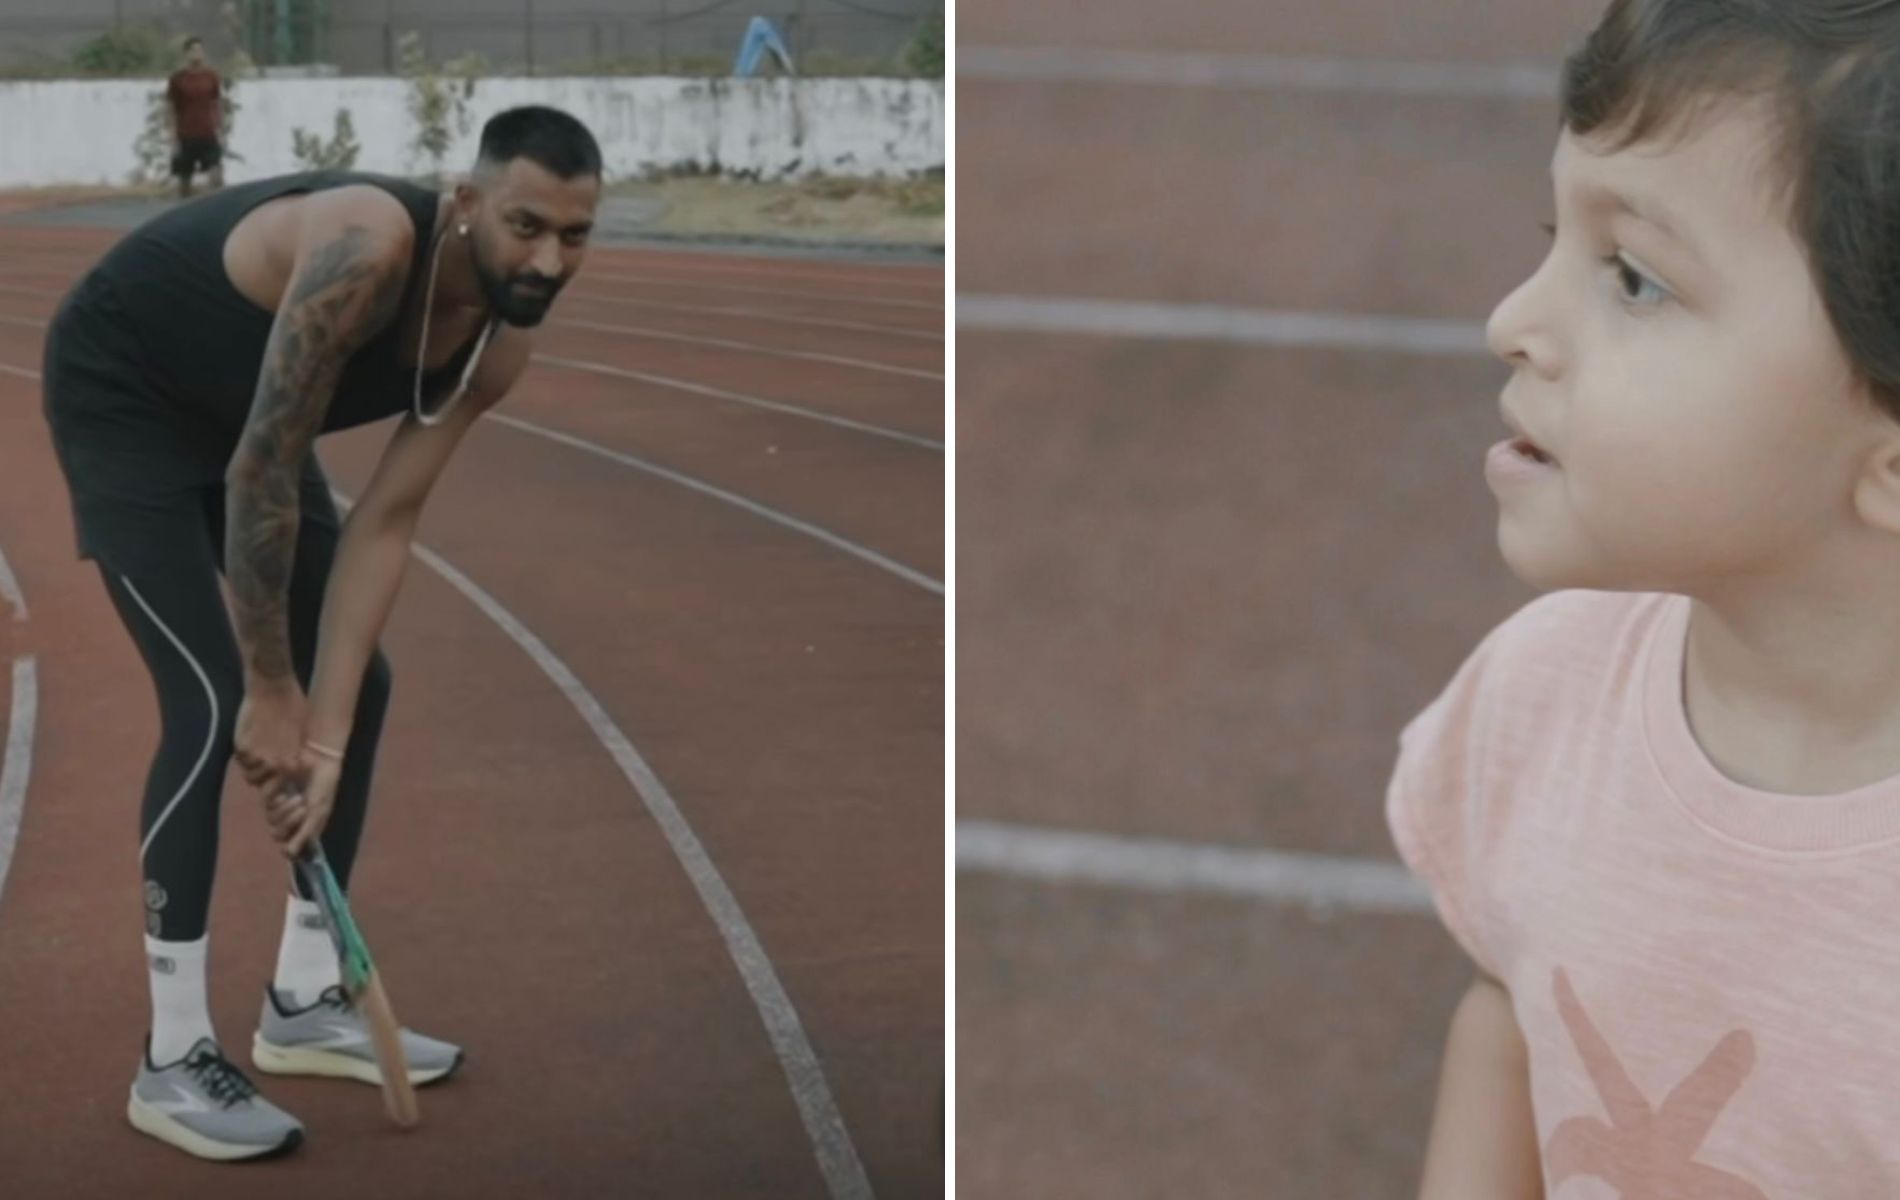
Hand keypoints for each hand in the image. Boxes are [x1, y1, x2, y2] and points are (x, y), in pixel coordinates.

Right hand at [233, 682, 306, 792]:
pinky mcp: (241, 746)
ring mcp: (256, 756)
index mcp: (293, 760)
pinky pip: (241, 761)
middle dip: (266, 780)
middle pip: (265, 787)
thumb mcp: (302, 733)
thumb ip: (296, 753)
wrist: (273, 687)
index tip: (280, 778)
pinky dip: (244, 757)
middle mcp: (274, 763)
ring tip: (258, 756)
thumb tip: (296, 767)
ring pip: (251, 776)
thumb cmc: (294, 706)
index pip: (284, 786)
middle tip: (266, 768)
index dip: (281, 784)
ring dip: (254, 769)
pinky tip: (250, 745)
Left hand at [266, 743, 341, 857]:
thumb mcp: (318, 811)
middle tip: (302, 808)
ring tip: (298, 797)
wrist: (317, 760)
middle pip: (279, 835)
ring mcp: (281, 809)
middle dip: (290, 822)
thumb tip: (289, 855)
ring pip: (272, 822)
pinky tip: (285, 793)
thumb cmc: (323, 786)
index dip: (290, 847)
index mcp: (307, 828)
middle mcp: (292, 821)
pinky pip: (266, 807)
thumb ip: (305, 833)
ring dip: (285, 811)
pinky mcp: (272, 795)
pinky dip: (276, 802)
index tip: (290, 845)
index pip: (292, 848)